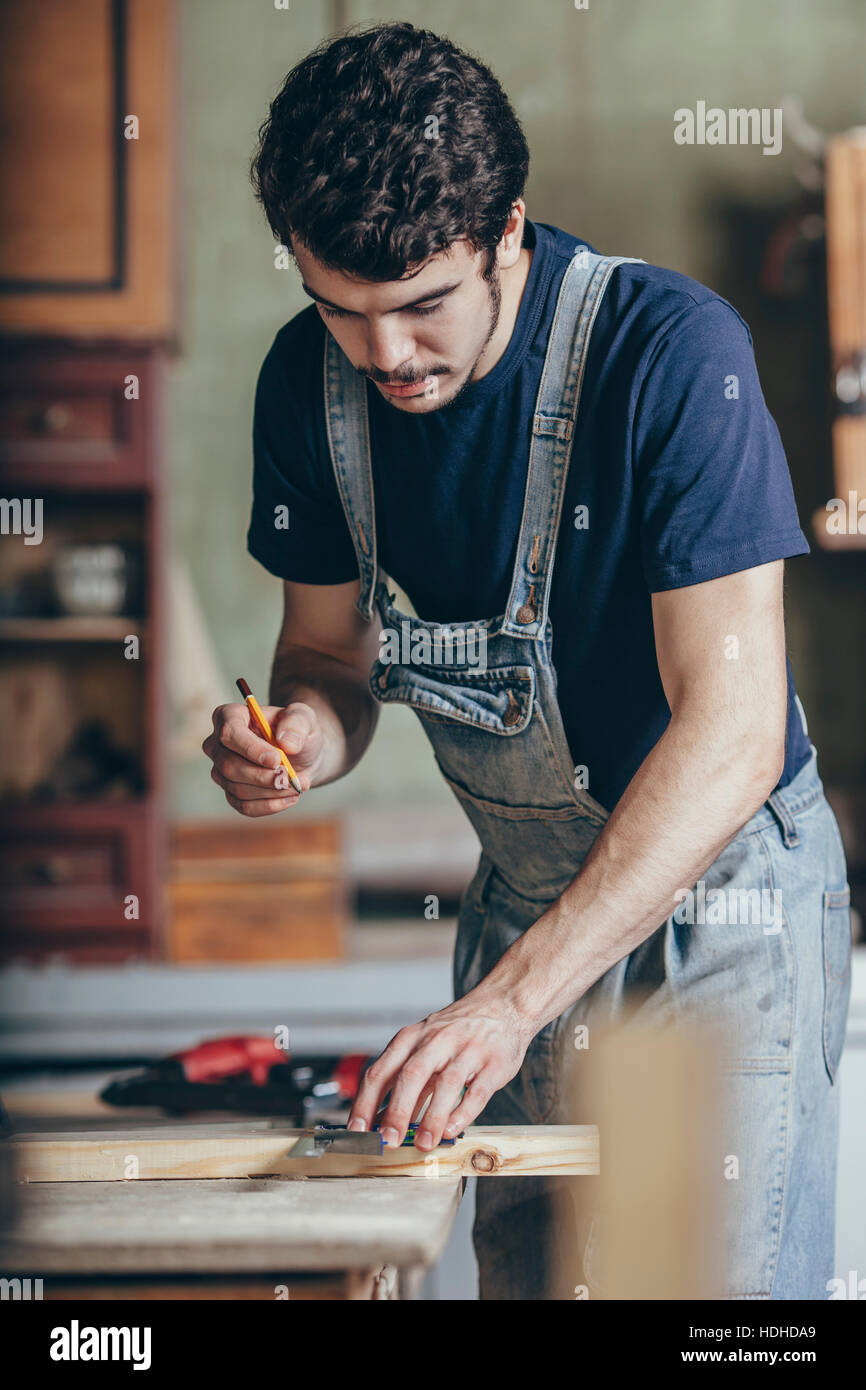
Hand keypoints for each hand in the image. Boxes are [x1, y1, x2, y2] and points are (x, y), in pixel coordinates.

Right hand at [202, 700, 324, 815]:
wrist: (303, 756)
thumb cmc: (297, 732)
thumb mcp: (304, 718)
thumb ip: (297, 723)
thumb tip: (286, 743)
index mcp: (230, 716)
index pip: (229, 733)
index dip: (251, 749)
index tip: (276, 760)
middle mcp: (218, 744)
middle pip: (229, 765)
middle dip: (263, 776)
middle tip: (291, 778)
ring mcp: (221, 771)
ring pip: (238, 788)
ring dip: (272, 791)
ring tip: (297, 784)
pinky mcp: (231, 792)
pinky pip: (244, 806)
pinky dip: (271, 805)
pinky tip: (290, 797)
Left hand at [348, 990, 534, 1150]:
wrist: (500, 1006)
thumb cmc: (455, 1033)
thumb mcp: (423, 1048)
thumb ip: (403, 1083)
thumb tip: (377, 1120)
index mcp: (411, 1038)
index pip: (381, 1070)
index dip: (366, 1102)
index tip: (357, 1129)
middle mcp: (437, 1040)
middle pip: (411, 1075)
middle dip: (396, 1110)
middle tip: (388, 1140)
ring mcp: (467, 1050)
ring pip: (446, 1084)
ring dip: (431, 1118)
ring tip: (423, 1144)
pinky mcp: (493, 1063)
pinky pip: (477, 1091)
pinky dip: (463, 1113)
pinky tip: (451, 1130)